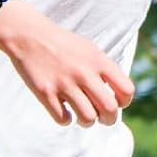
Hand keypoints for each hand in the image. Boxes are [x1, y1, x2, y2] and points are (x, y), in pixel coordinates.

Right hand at [0, 0, 134, 125]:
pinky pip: (63, 119)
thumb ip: (106, 71)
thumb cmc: (64, 45)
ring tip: (81, 114)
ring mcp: (64, 83)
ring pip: (88, 118)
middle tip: (101, 117)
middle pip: (110, 109)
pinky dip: (65, 120)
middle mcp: (84, 73)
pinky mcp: (45, 92)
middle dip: (108, 119)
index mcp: (99, 61)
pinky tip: (64, 111)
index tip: (115, 101)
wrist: (29, 35)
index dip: (124, 102)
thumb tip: (119, 99)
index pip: (126, 90)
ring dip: (86, 121)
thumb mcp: (91, 51)